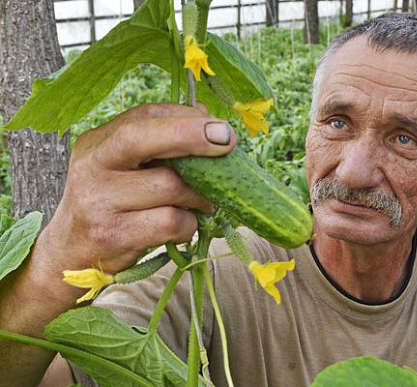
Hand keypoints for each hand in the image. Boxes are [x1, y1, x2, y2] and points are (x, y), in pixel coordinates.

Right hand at [39, 103, 235, 274]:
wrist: (71, 254)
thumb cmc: (112, 204)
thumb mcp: (123, 167)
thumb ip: (159, 144)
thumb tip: (207, 119)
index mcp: (98, 142)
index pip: (143, 116)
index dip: (186, 118)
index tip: (220, 127)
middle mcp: (92, 166)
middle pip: (143, 139)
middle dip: (192, 136)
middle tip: (227, 142)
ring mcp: (99, 202)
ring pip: (169, 186)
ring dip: (199, 195)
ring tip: (202, 203)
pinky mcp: (113, 235)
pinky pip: (170, 222)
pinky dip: (189, 224)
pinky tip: (184, 226)